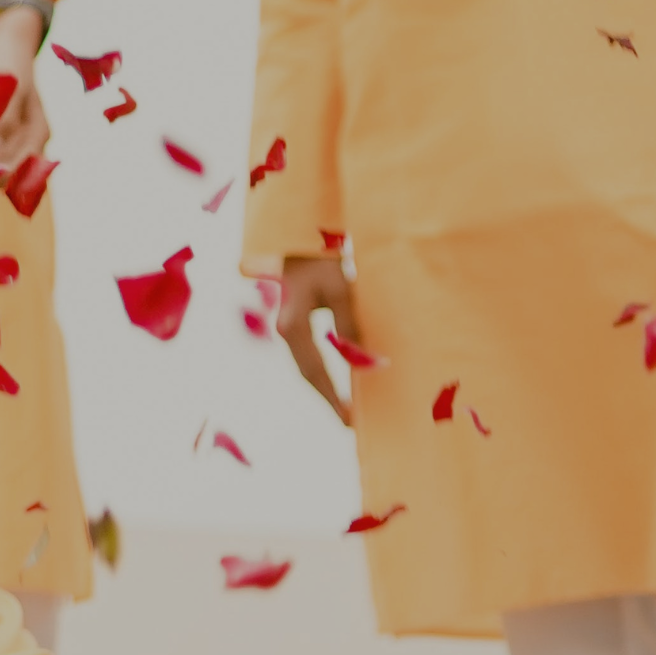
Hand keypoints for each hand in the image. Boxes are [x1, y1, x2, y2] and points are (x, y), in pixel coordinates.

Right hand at [270, 254, 358, 425]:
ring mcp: (290, 326)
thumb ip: (351, 324)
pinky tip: (347, 375)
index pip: (315, 371)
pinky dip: (329, 369)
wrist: (299, 232)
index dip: (333, 397)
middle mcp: (286, 329)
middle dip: (331, 399)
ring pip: (309, 365)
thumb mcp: (341, 286)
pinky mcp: (298, 321)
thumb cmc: (322, 254)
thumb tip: (368, 361)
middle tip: (354, 423)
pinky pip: (312, 353)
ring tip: (352, 406)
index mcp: (293, 324)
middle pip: (309, 374)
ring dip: (329, 387)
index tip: (351, 420)